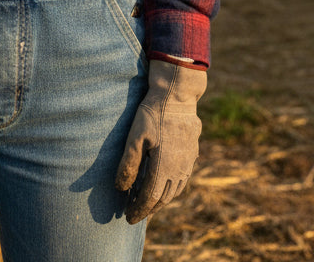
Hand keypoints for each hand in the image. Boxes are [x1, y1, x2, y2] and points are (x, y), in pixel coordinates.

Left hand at [115, 62, 205, 223]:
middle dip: (148, 208)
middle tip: (134, 213)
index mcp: (164, 168)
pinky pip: (183, 179)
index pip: (150, 198)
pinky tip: (165, 184)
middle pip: (163, 198)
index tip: (128, 218)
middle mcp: (179, 169)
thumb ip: (128, 164)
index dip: (138, 210)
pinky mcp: (193, 152)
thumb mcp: (135, 137)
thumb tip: (121, 188)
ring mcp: (188, 162)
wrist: (177, 94)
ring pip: (175, 190)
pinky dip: (172, 188)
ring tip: (148, 203)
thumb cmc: (153, 114)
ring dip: (161, 200)